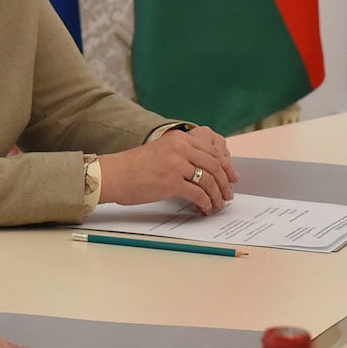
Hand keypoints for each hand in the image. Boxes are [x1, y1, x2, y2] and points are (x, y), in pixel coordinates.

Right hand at [97, 126, 236, 213]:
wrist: (114, 175)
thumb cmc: (134, 167)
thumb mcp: (161, 151)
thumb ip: (182, 155)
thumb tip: (204, 171)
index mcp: (179, 138)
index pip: (213, 151)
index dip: (226, 167)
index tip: (232, 177)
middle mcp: (180, 148)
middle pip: (215, 165)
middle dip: (225, 183)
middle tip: (229, 194)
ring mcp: (176, 164)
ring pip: (209, 180)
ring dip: (217, 195)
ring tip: (219, 204)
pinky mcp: (171, 182)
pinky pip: (198, 194)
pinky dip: (206, 203)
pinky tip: (206, 208)